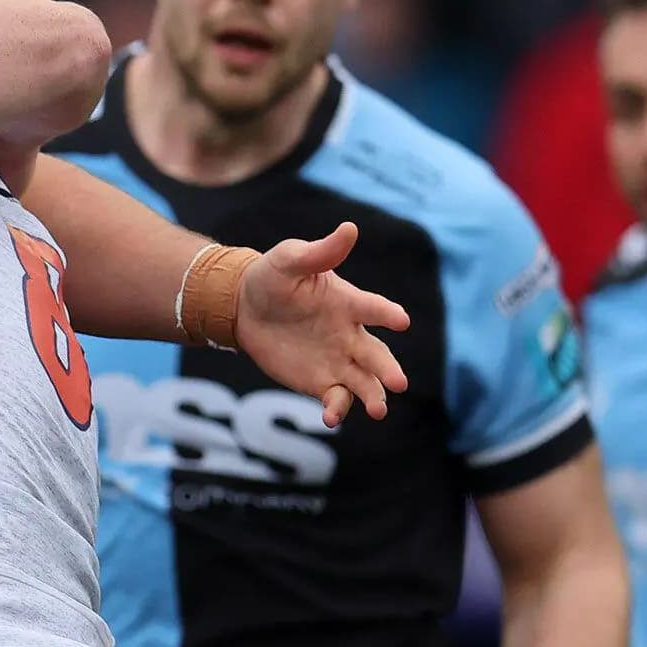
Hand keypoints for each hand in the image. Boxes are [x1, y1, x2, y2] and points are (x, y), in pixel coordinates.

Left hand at [235, 223, 409, 427]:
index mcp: (348, 303)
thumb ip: (320, 252)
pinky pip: (335, 399)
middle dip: (388, 370)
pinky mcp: (320, 382)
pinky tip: (331, 418)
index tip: (402, 321)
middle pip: (376, 355)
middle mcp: (350, 334)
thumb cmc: (272, 277)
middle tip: (398, 383)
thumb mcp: (290, 259)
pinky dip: (337, 409)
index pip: (373, 308)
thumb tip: (350, 228)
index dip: (388, 314)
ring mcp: (337, 361)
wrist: (243, 307)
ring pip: (363, 382)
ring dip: (373, 396)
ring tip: (378, 410)